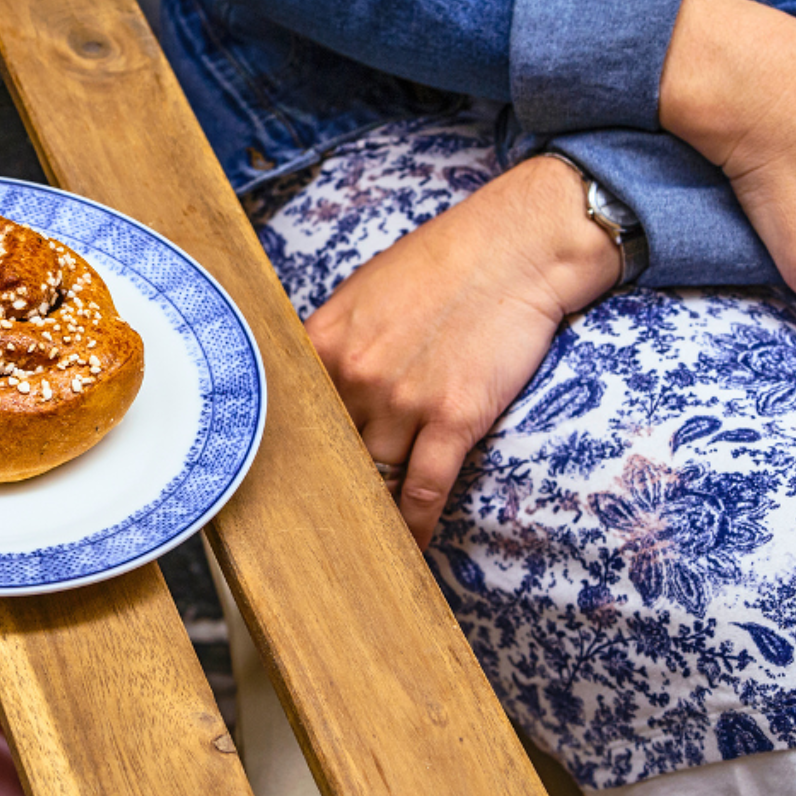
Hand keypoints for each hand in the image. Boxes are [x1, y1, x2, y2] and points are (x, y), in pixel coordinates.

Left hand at [306, 156, 618, 545]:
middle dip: (322, 488)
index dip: (284, 455)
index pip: (289, 416)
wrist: (518, 246)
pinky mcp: (454, 418)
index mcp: (325, 342)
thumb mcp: (367, 292)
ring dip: (367, 510)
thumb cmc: (446, 262)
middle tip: (310, 530)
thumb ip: (335, 343)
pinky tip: (408, 549)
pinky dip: (414, 527)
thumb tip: (314, 387)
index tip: (276, 487)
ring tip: (358, 543)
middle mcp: (355, 374)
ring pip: (371, 477)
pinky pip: (422, 490)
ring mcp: (404, 400)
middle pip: (326, 452)